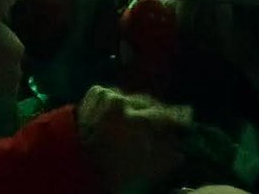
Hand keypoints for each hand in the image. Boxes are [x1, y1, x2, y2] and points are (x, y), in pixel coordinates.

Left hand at [77, 86, 191, 191]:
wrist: (70, 157)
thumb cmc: (108, 168)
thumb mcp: (141, 168)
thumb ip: (165, 156)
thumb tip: (181, 148)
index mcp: (135, 121)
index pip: (165, 114)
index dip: (179, 117)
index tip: (188, 118)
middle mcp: (123, 101)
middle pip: (150, 102)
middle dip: (158, 112)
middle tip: (165, 122)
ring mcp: (108, 92)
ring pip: (133, 97)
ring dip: (139, 107)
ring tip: (140, 120)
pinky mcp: (96, 90)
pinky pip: (117, 94)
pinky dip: (122, 103)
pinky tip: (121, 115)